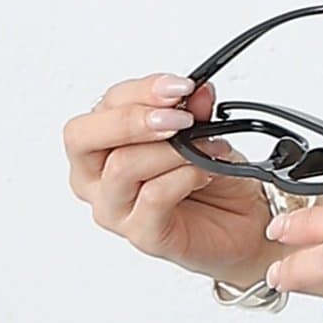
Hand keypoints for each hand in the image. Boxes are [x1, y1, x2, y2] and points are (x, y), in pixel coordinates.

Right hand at [63, 71, 282, 287]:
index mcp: (101, 144)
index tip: (181, 87)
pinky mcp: (141, 235)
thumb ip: (195, 111)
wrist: (240, 224)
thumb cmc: (209, 179)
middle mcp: (96, 178)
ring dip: (172, 150)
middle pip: (82, 137)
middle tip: (181, 118)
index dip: (141, 91)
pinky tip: (205, 172)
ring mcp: (114, 209)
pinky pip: (153, 197)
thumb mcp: (204, 133)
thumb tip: (198, 92)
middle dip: (134, 120)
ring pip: (122, 166)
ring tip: (207, 147)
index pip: (102, 107)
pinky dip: (185, 177)